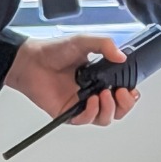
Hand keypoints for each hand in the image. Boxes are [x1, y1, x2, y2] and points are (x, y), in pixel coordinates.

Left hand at [4, 35, 139, 124]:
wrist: (30, 61)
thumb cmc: (52, 51)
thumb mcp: (84, 41)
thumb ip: (105, 45)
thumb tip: (122, 56)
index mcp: (100, 77)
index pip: (122, 91)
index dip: (130, 94)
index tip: (131, 88)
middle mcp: (92, 92)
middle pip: (118, 109)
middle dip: (125, 105)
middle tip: (122, 93)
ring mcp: (81, 103)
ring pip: (105, 118)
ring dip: (109, 108)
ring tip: (104, 95)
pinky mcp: (69, 113)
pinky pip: (86, 120)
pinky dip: (92, 112)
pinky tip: (91, 100)